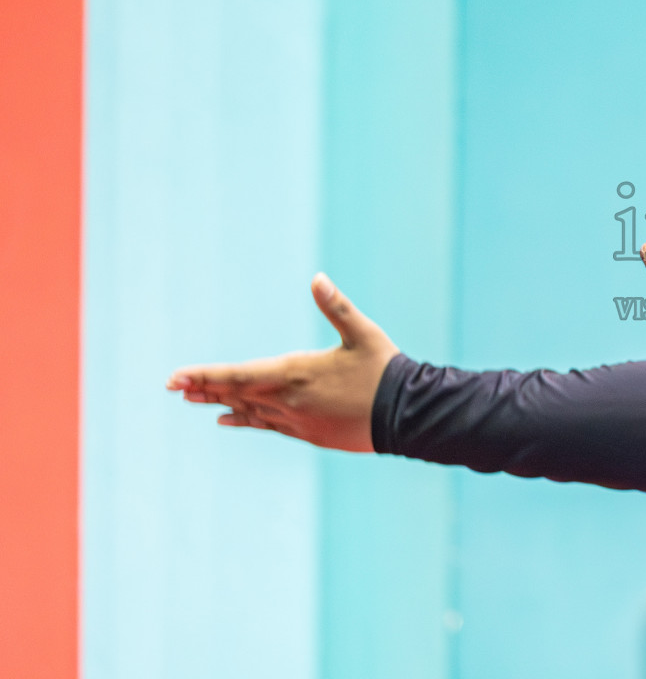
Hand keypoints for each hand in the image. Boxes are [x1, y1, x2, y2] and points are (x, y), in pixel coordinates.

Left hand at [166, 274, 400, 451]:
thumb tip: (317, 278)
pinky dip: (244, 421)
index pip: (238, 374)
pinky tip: (227, 419)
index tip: (175, 377)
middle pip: (236, 393)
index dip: (205, 376)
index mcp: (296, 372)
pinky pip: (266, 426)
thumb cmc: (384, 370)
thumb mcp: (362, 333)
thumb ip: (336, 307)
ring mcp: (297, 420)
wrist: (406, 415)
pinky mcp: (308, 434)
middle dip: (204, 387)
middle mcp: (288, 400)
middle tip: (173, 386)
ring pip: (248, 410)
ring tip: (194, 399)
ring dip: (220, 402)